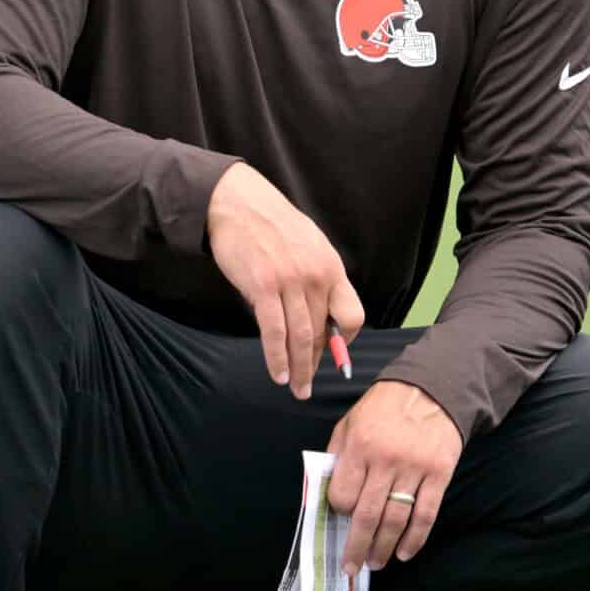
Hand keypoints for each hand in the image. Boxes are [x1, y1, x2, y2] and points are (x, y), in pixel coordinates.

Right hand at [206, 161, 364, 399]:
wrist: (237, 202)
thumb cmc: (271, 224)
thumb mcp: (308, 245)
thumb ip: (317, 278)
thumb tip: (320, 315)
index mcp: (331, 267)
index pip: (352, 315)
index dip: (344, 341)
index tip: (334, 356)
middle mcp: (316, 276)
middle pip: (323, 332)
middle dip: (316, 363)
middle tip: (308, 385)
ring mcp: (290, 282)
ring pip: (301, 338)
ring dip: (300, 369)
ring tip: (297, 388)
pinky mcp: (262, 287)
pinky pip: (274, 332)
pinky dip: (277, 357)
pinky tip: (278, 373)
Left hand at [327, 379, 462, 571]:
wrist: (431, 389)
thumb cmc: (384, 409)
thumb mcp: (350, 423)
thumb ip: (337, 457)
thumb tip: (326, 495)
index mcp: (359, 446)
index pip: (342, 495)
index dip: (339, 511)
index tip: (341, 516)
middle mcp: (385, 460)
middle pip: (367, 516)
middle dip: (357, 547)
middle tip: (351, 566)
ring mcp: (414, 468)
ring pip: (396, 520)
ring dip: (383, 548)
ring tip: (375, 563)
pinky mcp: (439, 474)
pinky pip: (425, 515)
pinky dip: (415, 539)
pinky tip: (404, 553)